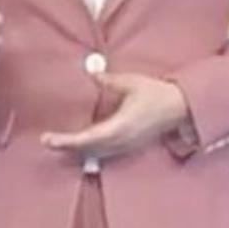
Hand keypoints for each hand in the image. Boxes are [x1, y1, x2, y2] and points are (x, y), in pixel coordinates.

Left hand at [41, 73, 189, 157]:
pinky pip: (104, 152)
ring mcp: (126, 146)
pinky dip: (89, 150)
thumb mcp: (132, 83)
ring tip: (58, 144)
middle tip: (46, 141)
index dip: (66, 141)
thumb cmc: (157, 94)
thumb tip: (92, 73)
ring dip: (77, 150)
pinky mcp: (129, 146)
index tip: (49, 139)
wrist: (181, 109)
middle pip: (87, 150)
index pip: (87, 138)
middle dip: (66, 147)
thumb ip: (110, 81)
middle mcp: (121, 141)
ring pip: (95, 153)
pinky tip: (79, 146)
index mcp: (120, 126)